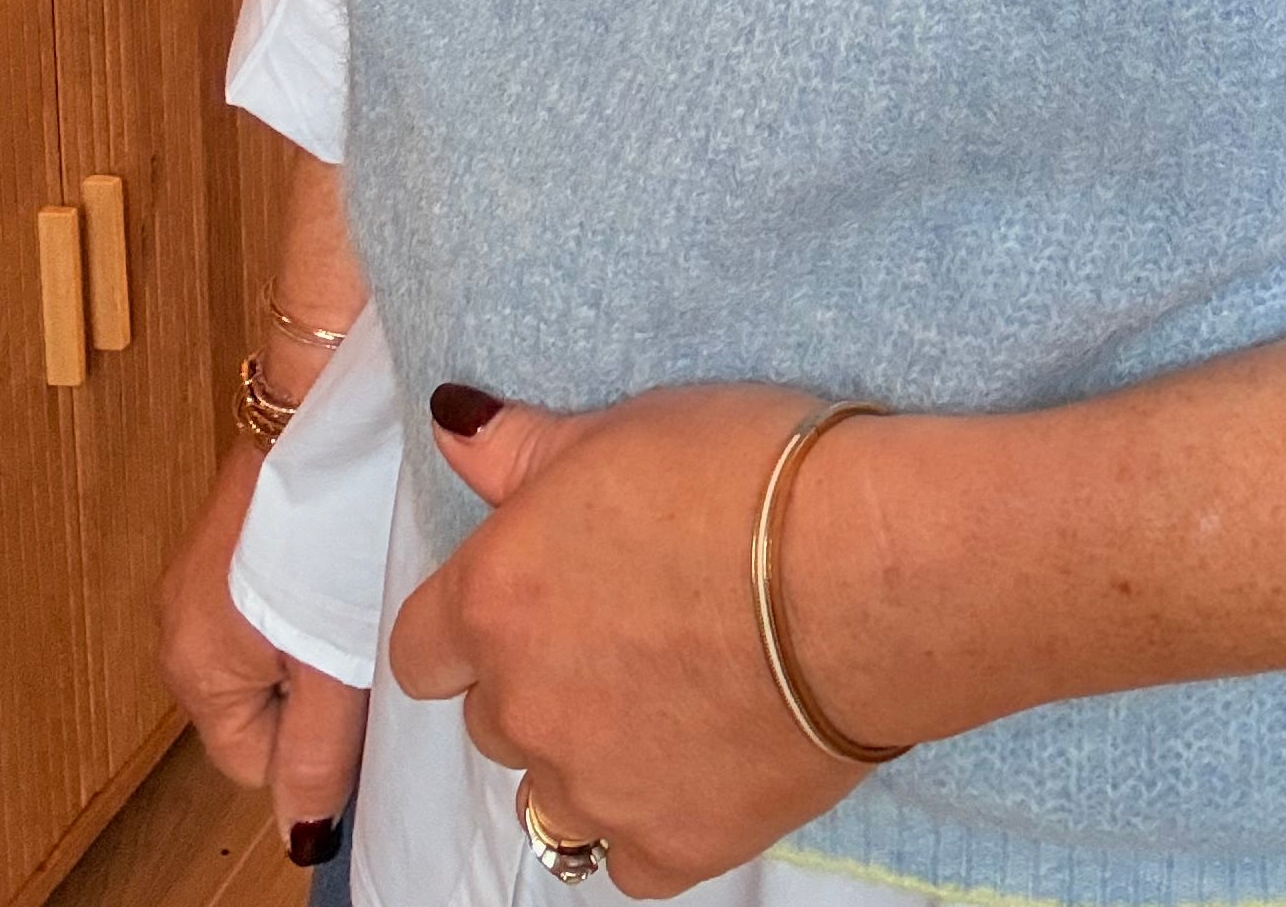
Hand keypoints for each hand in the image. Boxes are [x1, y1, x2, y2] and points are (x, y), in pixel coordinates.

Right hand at [158, 440, 369, 861]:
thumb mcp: (334, 661)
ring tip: (357, 590)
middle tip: (363, 638)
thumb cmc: (330, 527)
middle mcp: (180, 622)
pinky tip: (348, 555)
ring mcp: (202, 571)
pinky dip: (311, 589)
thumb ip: (317, 755)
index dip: (315, 744)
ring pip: (270, 647)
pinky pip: (272, 595)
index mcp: (193, 668)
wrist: (328, 399)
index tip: (359, 695)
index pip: (253, 762)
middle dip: (316, 687)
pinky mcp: (236, 528)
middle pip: (258, 705)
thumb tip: (300, 836)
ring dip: (317, 634)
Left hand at [390, 384, 880, 896]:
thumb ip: (519, 448)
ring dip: (589, 755)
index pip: (421, 649)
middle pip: (494, 717)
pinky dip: (653, 819)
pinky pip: (629, 858)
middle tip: (628, 630)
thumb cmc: (747, 477)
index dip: (468, 627)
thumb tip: (453, 426)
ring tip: (669, 697)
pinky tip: (702, 761)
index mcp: (497, 601)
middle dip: (542, 681)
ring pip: (552, 796)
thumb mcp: (623, 428)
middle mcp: (525, 707)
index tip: (526, 601)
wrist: (864, 573)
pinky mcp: (675, 846)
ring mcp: (597, 789)